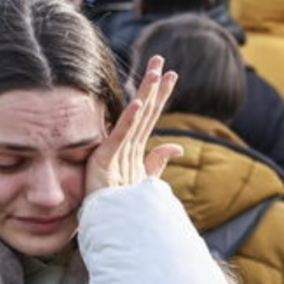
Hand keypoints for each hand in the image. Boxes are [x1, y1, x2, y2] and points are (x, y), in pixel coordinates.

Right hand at [85, 55, 180, 193]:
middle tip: (159, 59)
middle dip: (153, 84)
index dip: (161, 95)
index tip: (171, 74)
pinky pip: (120, 137)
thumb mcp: (143, 179)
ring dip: (145, 94)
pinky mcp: (104, 160)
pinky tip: (138, 103)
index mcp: (134, 147)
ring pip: (134, 118)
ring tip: (155, 72)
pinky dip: (129, 120)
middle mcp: (125, 145)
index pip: (151, 115)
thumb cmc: (120, 204)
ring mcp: (114, 150)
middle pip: (144, 110)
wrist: (104, 224)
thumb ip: (157, 161)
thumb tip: (178, 146)